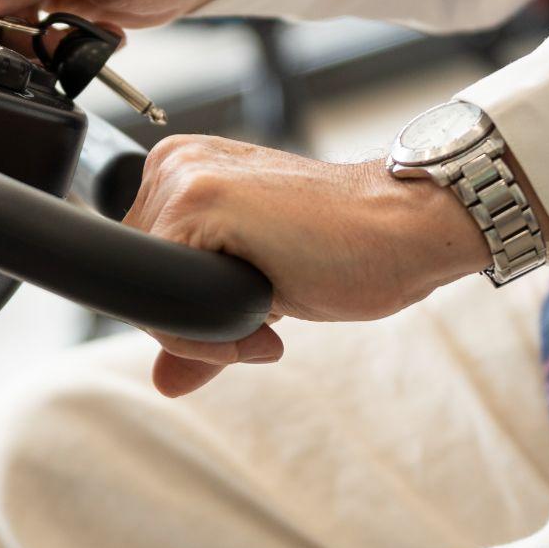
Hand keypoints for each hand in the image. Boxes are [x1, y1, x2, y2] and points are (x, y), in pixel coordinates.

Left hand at [124, 135, 490, 397]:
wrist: (408, 227)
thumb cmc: (345, 251)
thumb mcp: (258, 291)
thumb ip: (204, 326)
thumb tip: (164, 383)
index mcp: (182, 172)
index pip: (143, 268)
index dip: (189, 312)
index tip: (249, 319)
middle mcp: (173, 164)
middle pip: (141, 281)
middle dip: (200, 319)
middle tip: (267, 313)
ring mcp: (182, 176)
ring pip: (152, 294)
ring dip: (212, 326)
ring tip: (274, 302)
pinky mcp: (197, 199)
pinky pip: (168, 297)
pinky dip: (213, 332)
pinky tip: (269, 315)